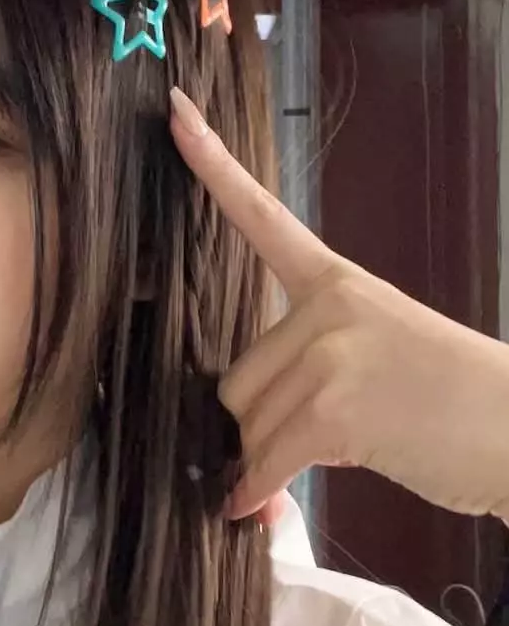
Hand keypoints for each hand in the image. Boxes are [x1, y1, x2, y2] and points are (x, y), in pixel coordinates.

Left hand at [169, 87, 508, 525]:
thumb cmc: (453, 403)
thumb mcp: (381, 357)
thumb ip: (312, 374)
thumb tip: (240, 469)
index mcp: (336, 283)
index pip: (263, 219)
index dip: (212, 167)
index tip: (173, 114)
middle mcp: (327, 308)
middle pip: (235, 381)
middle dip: (258, 427)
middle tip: (311, 444)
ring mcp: (330, 354)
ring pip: (247, 427)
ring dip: (267, 463)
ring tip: (327, 463)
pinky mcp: (332, 410)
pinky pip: (263, 464)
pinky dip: (255, 495)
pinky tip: (254, 511)